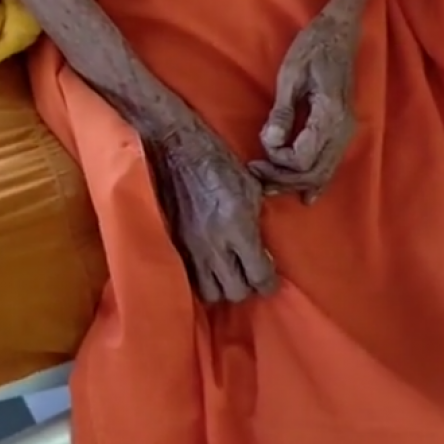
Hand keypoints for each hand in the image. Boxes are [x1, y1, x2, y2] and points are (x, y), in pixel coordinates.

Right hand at [147, 132, 277, 304]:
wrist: (175, 150)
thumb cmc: (218, 162)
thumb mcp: (250, 187)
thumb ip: (258, 221)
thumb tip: (265, 251)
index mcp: (238, 226)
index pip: (258, 276)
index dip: (268, 283)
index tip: (269, 279)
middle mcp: (214, 244)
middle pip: (235, 292)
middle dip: (247, 287)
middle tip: (249, 274)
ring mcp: (191, 248)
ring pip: (210, 293)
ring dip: (223, 287)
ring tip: (227, 273)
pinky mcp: (174, 246)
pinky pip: (190, 280)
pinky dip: (202, 280)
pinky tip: (208, 267)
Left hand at [250, 6, 356, 201]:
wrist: (339, 32)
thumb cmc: (312, 47)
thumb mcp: (290, 75)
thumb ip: (282, 112)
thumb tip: (271, 144)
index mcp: (330, 115)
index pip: (302, 159)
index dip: (278, 162)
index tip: (257, 152)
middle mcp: (343, 130)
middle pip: (313, 172)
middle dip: (283, 180)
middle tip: (255, 174)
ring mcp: (346, 132)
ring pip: (323, 173)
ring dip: (296, 183)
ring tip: (269, 184)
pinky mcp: (343, 130)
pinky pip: (330, 164)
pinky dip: (316, 181)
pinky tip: (305, 196)